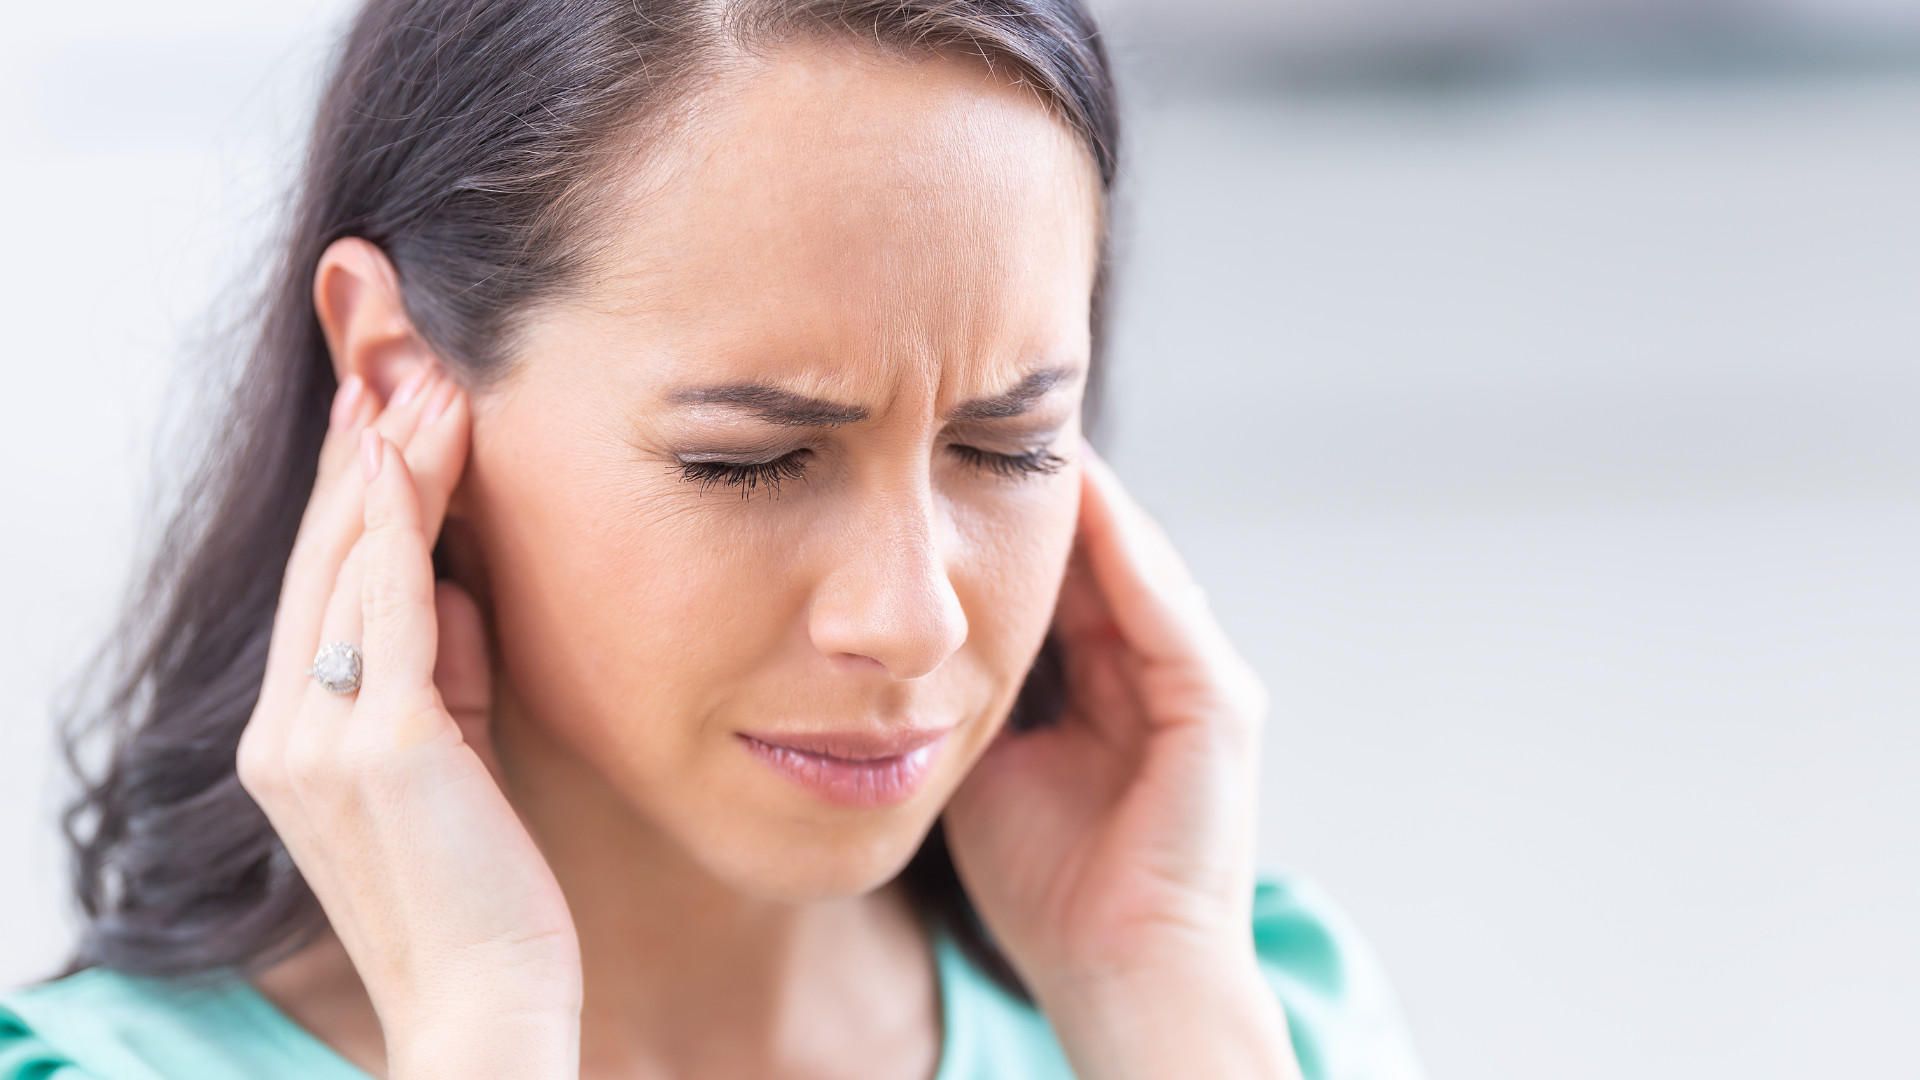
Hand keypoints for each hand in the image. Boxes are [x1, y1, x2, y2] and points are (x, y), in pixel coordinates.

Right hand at [235, 369, 579, 1079]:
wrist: (486, 1006)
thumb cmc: (481, 891)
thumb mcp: (452, 757)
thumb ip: (443, 672)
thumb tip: (462, 584)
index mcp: (296, 738)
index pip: (323, 585)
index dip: (352, 490)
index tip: (384, 406)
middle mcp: (287, 731)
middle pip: (324, 558)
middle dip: (363, 451)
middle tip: (398, 355)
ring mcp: (321, 738)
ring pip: (349, 565)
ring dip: (388, 461)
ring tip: (424, 375)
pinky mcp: (382, 745)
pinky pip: (385, 609)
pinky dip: (395, 522)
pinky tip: (407, 448)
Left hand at [944, 441, 1297, 1078]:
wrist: (1113, 971)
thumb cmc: (1046, 886)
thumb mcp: (986, 762)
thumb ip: (963, 692)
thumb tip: (901, 635)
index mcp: (1107, 687)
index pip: (1060, 580)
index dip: (1005, 521)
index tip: (947, 462)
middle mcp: (1158, 671)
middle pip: (1097, 556)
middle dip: (1040, 492)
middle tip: (982, 415)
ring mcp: (1197, 682)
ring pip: (1134, 563)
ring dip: (1082, 500)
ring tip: (1030, 429)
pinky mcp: (1219, 702)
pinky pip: (1163, 606)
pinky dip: (1121, 548)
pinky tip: (1076, 494)